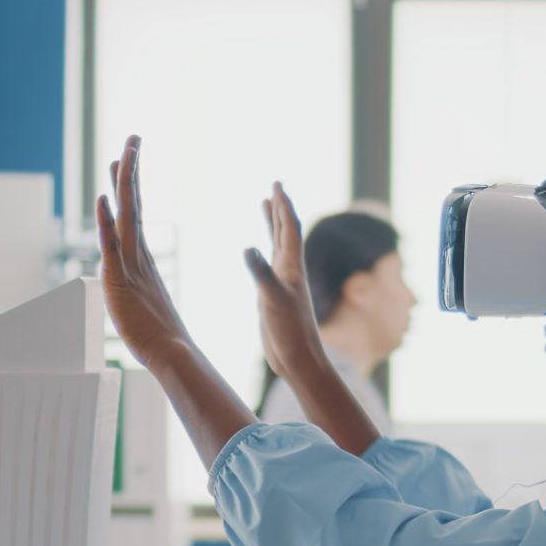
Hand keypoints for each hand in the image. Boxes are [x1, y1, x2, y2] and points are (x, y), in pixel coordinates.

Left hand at [95, 136, 189, 367]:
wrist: (172, 355)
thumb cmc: (161, 338)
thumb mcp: (142, 307)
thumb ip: (137, 293)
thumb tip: (139, 295)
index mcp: (142, 258)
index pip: (135, 211)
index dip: (131, 183)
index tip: (130, 156)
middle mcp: (138, 255)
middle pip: (134, 203)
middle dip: (132, 169)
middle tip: (133, 138)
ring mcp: (130, 265)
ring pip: (126, 216)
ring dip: (124, 183)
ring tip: (124, 153)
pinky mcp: (120, 281)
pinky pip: (111, 246)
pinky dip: (106, 221)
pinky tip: (103, 198)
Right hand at [244, 182, 324, 380]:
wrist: (297, 360)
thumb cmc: (290, 332)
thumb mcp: (272, 300)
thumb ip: (260, 273)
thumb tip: (248, 247)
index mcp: (292, 267)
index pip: (289, 228)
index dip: (283, 206)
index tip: (277, 185)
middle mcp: (289, 271)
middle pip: (285, 232)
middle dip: (279, 208)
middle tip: (274, 186)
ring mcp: (281, 283)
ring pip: (276, 246)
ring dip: (271, 225)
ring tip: (264, 205)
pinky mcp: (272, 296)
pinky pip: (267, 266)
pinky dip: (261, 253)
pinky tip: (256, 252)